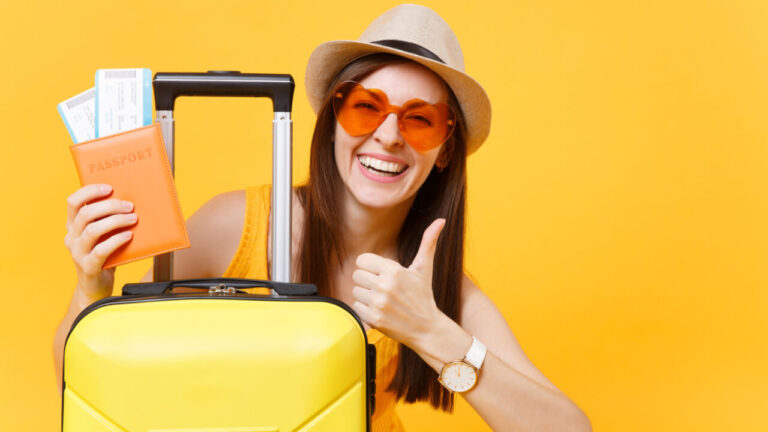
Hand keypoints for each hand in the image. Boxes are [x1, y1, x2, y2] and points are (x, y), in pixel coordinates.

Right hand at [64, 184, 136, 301]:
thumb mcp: (103, 236)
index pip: (73, 202)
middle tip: (130, 206)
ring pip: (93, 230)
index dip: (90, 191)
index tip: (109, 188)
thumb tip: (131, 202)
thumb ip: (108, 220)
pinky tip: (129, 236)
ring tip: (133, 219)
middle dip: (110, 206)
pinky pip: (101, 250)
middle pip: (86, 214)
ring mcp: (78, 252)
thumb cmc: (104, 256)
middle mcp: (71, 237)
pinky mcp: (88, 266)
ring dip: (115, 221)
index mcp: (73, 226)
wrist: (96, 287)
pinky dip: (116, 240)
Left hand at [351, 218, 445, 345]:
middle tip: (383, 288)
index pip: (362, 260)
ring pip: (356, 292)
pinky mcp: (373, 319)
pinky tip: (380, 311)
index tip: (381, 274)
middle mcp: (385, 286)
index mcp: (394, 270)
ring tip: (383, 300)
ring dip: (366, 296)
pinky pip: (356, 307)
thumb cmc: (423, 295)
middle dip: (368, 281)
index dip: (371, 267)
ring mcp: (378, 303)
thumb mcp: (425, 268)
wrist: (427, 328)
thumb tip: (441, 220)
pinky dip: (365, 310)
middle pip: (356, 275)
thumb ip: (429, 242)